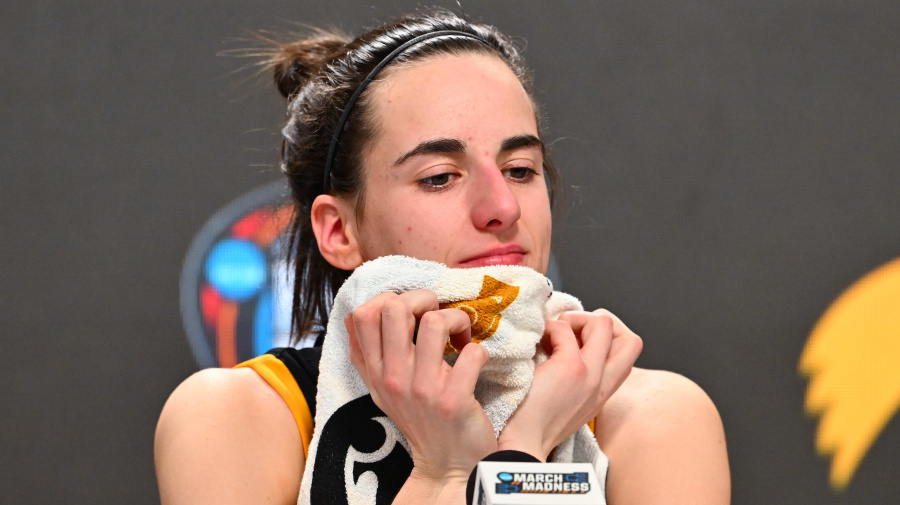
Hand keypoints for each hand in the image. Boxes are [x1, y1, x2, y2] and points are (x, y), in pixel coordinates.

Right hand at [346, 289, 497, 482]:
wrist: (448, 465)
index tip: (411, 312)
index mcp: (375, 371)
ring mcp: (422, 389)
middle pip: (394, 306)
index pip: (361, 315)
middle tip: (438, 316)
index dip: (389, 299)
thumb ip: (370, 354)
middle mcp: (392, 378)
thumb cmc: (420, 418)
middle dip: (424, 298)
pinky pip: (472, 353)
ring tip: (460, 336)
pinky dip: (480, 351)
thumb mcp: (383, 388)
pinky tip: (476, 362)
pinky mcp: (453, 400)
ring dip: (457, 319)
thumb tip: (363, 310)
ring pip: (435, 321)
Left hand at [498, 309, 642, 459]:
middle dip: (600, 323)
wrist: (520, 445)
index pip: (628, 354)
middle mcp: (603, 385)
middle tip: (571, 333)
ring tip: (552, 337)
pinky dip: (549, 328)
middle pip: (631, 339)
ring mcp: (590, 375)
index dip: (605, 337)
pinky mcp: (571, 369)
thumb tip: (570, 342)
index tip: (577, 342)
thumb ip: (579, 379)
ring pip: (604, 322)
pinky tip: (536, 346)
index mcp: (602, 393)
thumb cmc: (532, 423)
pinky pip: (565, 329)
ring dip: (574, 320)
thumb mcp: (568, 404)